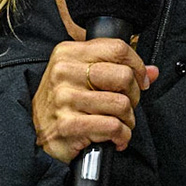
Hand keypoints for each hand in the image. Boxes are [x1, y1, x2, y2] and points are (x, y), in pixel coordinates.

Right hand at [31, 38, 157, 163]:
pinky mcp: (69, 125)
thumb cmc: (61, 103)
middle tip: (126, 105)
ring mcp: (65, 99)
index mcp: (67, 53)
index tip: (140, 80)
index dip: (136, 65)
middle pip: (123, 76)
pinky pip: (113, 127)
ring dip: (128, 120)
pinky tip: (115, 138)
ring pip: (121, 104)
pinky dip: (121, 136)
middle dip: (133, 95)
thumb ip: (115, 69)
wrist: (34, 133)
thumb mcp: (81, 76)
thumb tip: (152, 71)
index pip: (117, 48)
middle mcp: (64, 72)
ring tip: (119, 124)